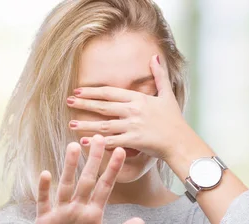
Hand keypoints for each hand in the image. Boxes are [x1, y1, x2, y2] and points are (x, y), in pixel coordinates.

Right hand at [33, 135, 144, 223]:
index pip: (105, 187)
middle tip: (98, 137)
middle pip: (87, 179)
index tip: (121, 151)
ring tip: (73, 147)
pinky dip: (44, 189)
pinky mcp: (44, 220)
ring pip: (66, 185)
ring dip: (69, 167)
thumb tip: (140, 222)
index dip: (112, 170)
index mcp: (94, 214)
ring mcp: (61, 212)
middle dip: (93, 160)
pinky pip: (44, 201)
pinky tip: (46, 174)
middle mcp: (78, 208)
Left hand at [67, 54, 192, 160]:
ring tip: (71, 124)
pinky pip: (112, 141)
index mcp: (139, 99)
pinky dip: (97, 141)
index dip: (92, 91)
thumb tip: (155, 57)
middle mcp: (133, 110)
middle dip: (83, 103)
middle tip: (67, 102)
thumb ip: (159, 76)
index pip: (110, 92)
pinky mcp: (133, 141)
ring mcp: (133, 126)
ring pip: (104, 124)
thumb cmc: (174, 120)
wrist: (180, 141)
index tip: (78, 91)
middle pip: (103, 106)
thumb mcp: (168, 95)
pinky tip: (85, 141)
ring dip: (86, 124)